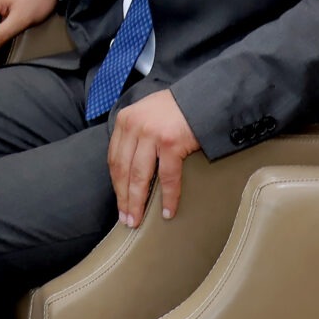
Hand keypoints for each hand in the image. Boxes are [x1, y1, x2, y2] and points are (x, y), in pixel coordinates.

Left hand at [107, 89, 200, 225]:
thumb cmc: (177, 109)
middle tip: (126, 220)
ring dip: (138, 202)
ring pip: (139, 176)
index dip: (116, 184)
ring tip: (138, 220)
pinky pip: (167, 177)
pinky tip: (167, 211)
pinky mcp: (170, 142)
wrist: (204, 97)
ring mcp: (151, 134)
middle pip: (123, 170)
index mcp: (125, 121)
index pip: (114, 158)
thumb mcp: (147, 115)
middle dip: (124, 198)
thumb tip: (131, 168)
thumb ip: (136, 135)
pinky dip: (167, 197)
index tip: (120, 202)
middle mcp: (134, 126)